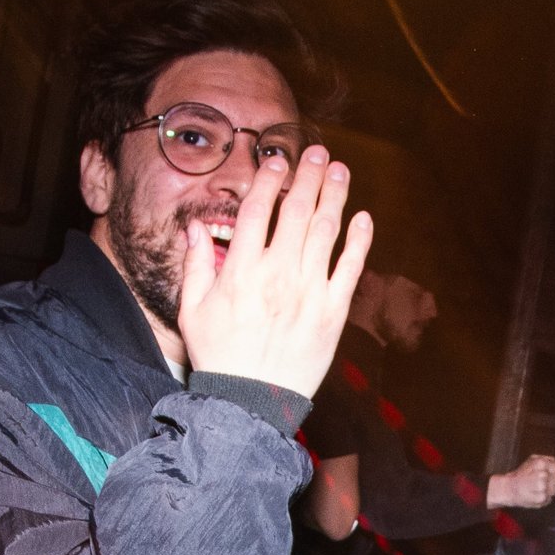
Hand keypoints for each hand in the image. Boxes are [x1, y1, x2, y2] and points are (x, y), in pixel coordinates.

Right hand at [178, 145, 372, 399]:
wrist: (250, 402)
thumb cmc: (219, 357)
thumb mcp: (192, 310)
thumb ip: (195, 266)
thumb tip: (194, 229)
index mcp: (242, 271)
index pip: (257, 211)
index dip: (269, 180)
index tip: (277, 161)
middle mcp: (277, 274)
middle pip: (296, 211)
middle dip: (308, 176)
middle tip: (317, 152)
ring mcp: (309, 292)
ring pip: (326, 232)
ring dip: (335, 196)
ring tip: (339, 171)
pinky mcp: (333, 313)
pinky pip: (350, 268)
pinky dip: (359, 240)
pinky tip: (363, 218)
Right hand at [487, 453, 554, 509]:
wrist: (509, 489)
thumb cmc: (521, 474)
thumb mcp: (532, 460)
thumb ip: (545, 459)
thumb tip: (554, 461)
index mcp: (540, 463)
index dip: (554, 472)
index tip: (547, 474)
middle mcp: (542, 475)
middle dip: (552, 481)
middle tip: (541, 482)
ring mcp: (542, 488)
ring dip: (548, 491)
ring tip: (537, 490)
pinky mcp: (541, 499)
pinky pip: (550, 499)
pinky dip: (544, 498)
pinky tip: (535, 495)